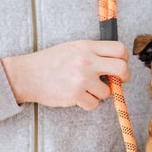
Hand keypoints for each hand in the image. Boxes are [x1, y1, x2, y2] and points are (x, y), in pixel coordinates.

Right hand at [0, 40, 129, 109]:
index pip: (119, 49)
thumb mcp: (72, 48)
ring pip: (107, 92)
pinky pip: (94, 104)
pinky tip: (77, 97)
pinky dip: (88, 103)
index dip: (124, 59)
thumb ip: (93, 53)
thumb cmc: (50, 62)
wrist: (27, 75)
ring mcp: (82, 78)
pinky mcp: (75, 95)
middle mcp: (87, 61)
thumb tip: (114, 64)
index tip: (120, 66)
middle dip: (124, 78)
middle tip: (117, 82)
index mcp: (87, 47)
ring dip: (99, 94)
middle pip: (122, 69)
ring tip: (85, 89)